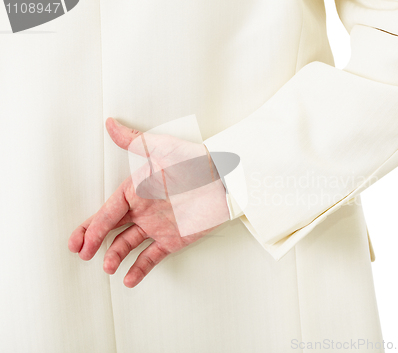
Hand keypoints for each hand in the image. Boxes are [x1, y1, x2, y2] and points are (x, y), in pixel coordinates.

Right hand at [68, 118, 229, 287]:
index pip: (107, 212)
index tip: (78, 241)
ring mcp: (156, 227)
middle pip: (111, 229)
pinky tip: (128, 279)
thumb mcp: (163, 149)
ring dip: (115, 256)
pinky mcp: (173, 240)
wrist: (226, 181)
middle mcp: (142, 210)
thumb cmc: (196, 161)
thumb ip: (135, 141)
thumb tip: (110, 124)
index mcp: (135, 191)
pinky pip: (152, 257)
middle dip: (94, 242)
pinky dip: (140, 269)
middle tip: (82, 254)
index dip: (91, 227)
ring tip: (108, 267)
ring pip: (128, 245)